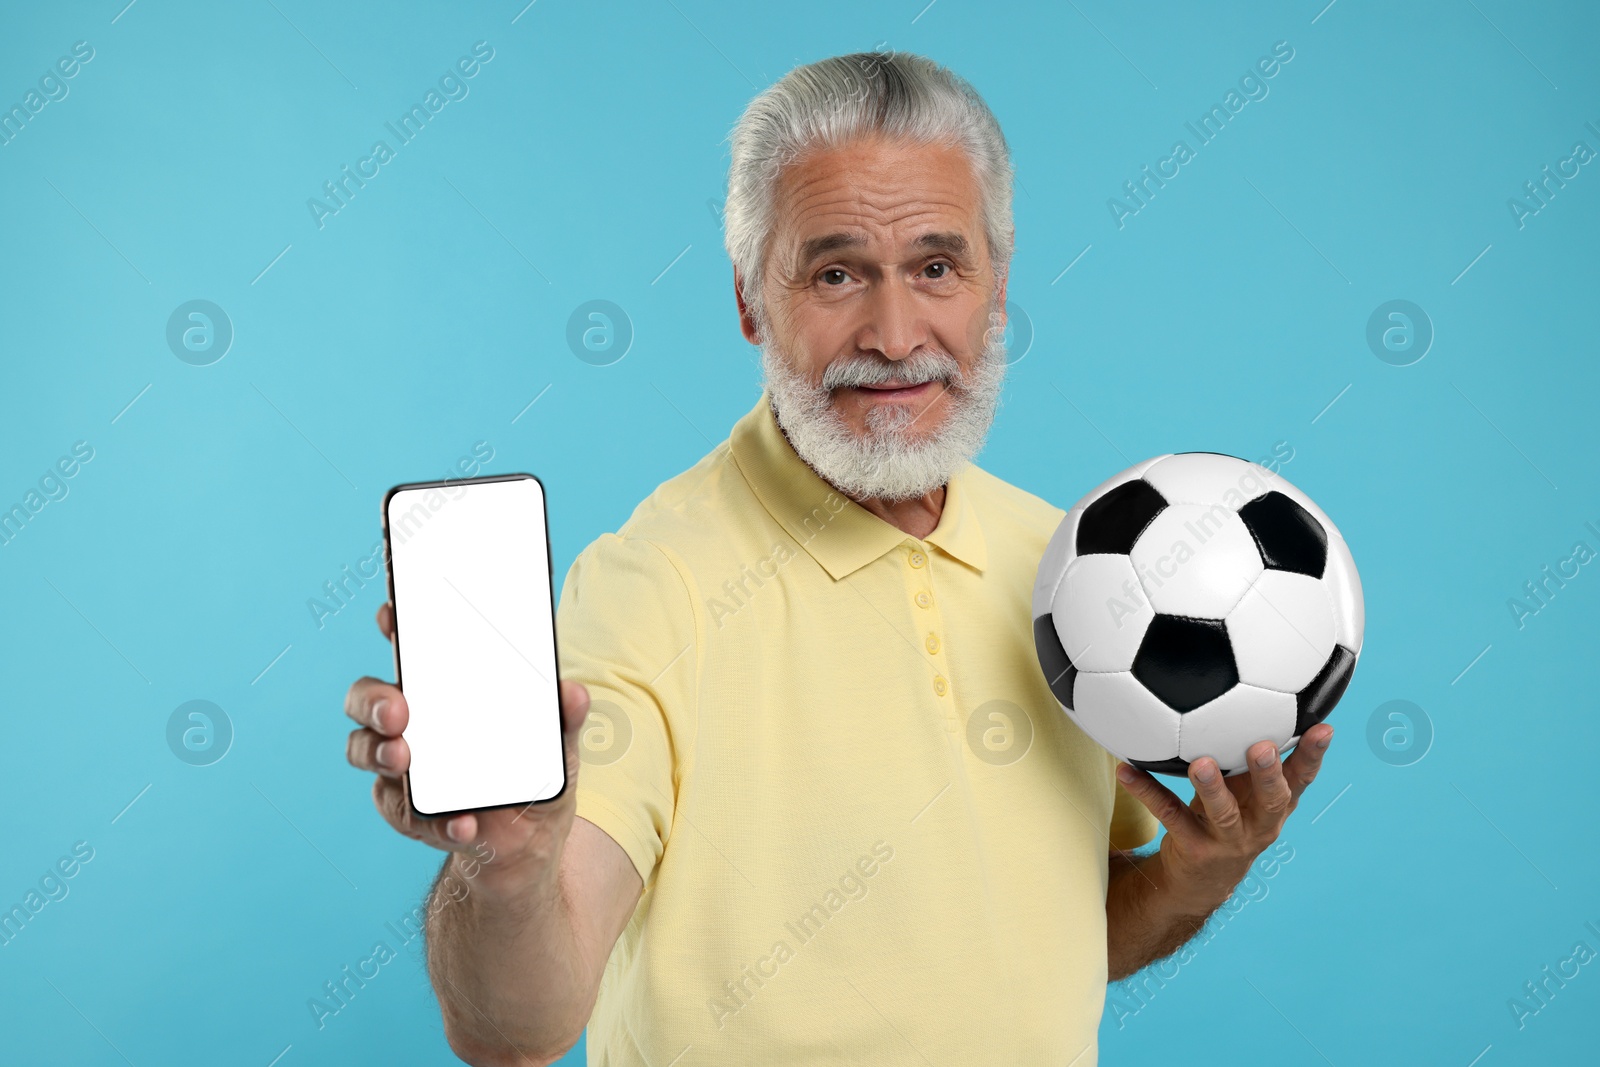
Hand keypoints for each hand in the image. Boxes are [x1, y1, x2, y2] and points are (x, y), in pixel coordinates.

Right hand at [344, 601, 590, 892]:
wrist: (530, 842)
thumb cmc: (533, 774)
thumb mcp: (558, 745)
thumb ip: (564, 718)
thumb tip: (573, 692)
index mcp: (445, 690)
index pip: (409, 648)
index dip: (394, 626)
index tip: (393, 615)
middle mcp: (413, 722)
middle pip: (368, 698)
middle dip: (374, 699)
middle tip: (398, 708)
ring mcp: (403, 767)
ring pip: (365, 750)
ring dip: (380, 753)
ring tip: (405, 758)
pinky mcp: (410, 813)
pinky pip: (406, 813)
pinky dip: (436, 820)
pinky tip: (464, 824)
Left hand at [1113, 724, 1334, 912]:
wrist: (1201, 881)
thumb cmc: (1228, 820)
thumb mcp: (1247, 794)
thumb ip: (1250, 759)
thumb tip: (1254, 699)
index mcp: (1274, 807)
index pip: (1301, 780)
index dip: (1314, 756)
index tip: (1324, 729)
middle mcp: (1258, 826)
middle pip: (1271, 801)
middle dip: (1269, 775)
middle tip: (1262, 748)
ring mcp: (1226, 841)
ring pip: (1223, 814)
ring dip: (1211, 787)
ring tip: (1200, 764)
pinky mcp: (1193, 848)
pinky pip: (1169, 815)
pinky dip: (1146, 790)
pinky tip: (1126, 770)